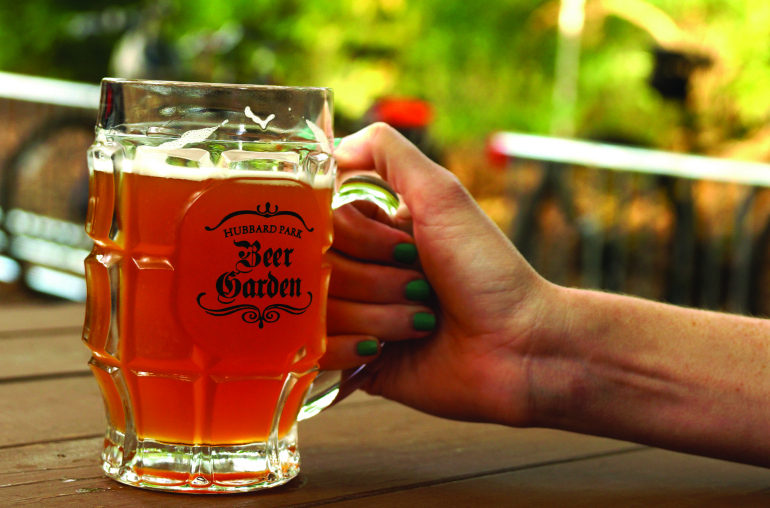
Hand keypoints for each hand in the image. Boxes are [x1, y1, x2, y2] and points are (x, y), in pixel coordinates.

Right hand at [324, 123, 553, 425]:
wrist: (519, 347)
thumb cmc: (487, 270)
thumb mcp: (442, 195)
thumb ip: (388, 153)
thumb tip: (333, 146)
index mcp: (375, 234)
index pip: (323, 224)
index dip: (359, 238)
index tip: (405, 249)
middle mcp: (360, 272)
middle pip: (319, 269)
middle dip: (375, 281)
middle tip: (422, 288)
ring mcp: (354, 318)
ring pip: (319, 312)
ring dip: (377, 316)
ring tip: (420, 322)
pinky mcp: (352, 362)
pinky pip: (317, 353)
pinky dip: (351, 349)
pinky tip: (384, 350)